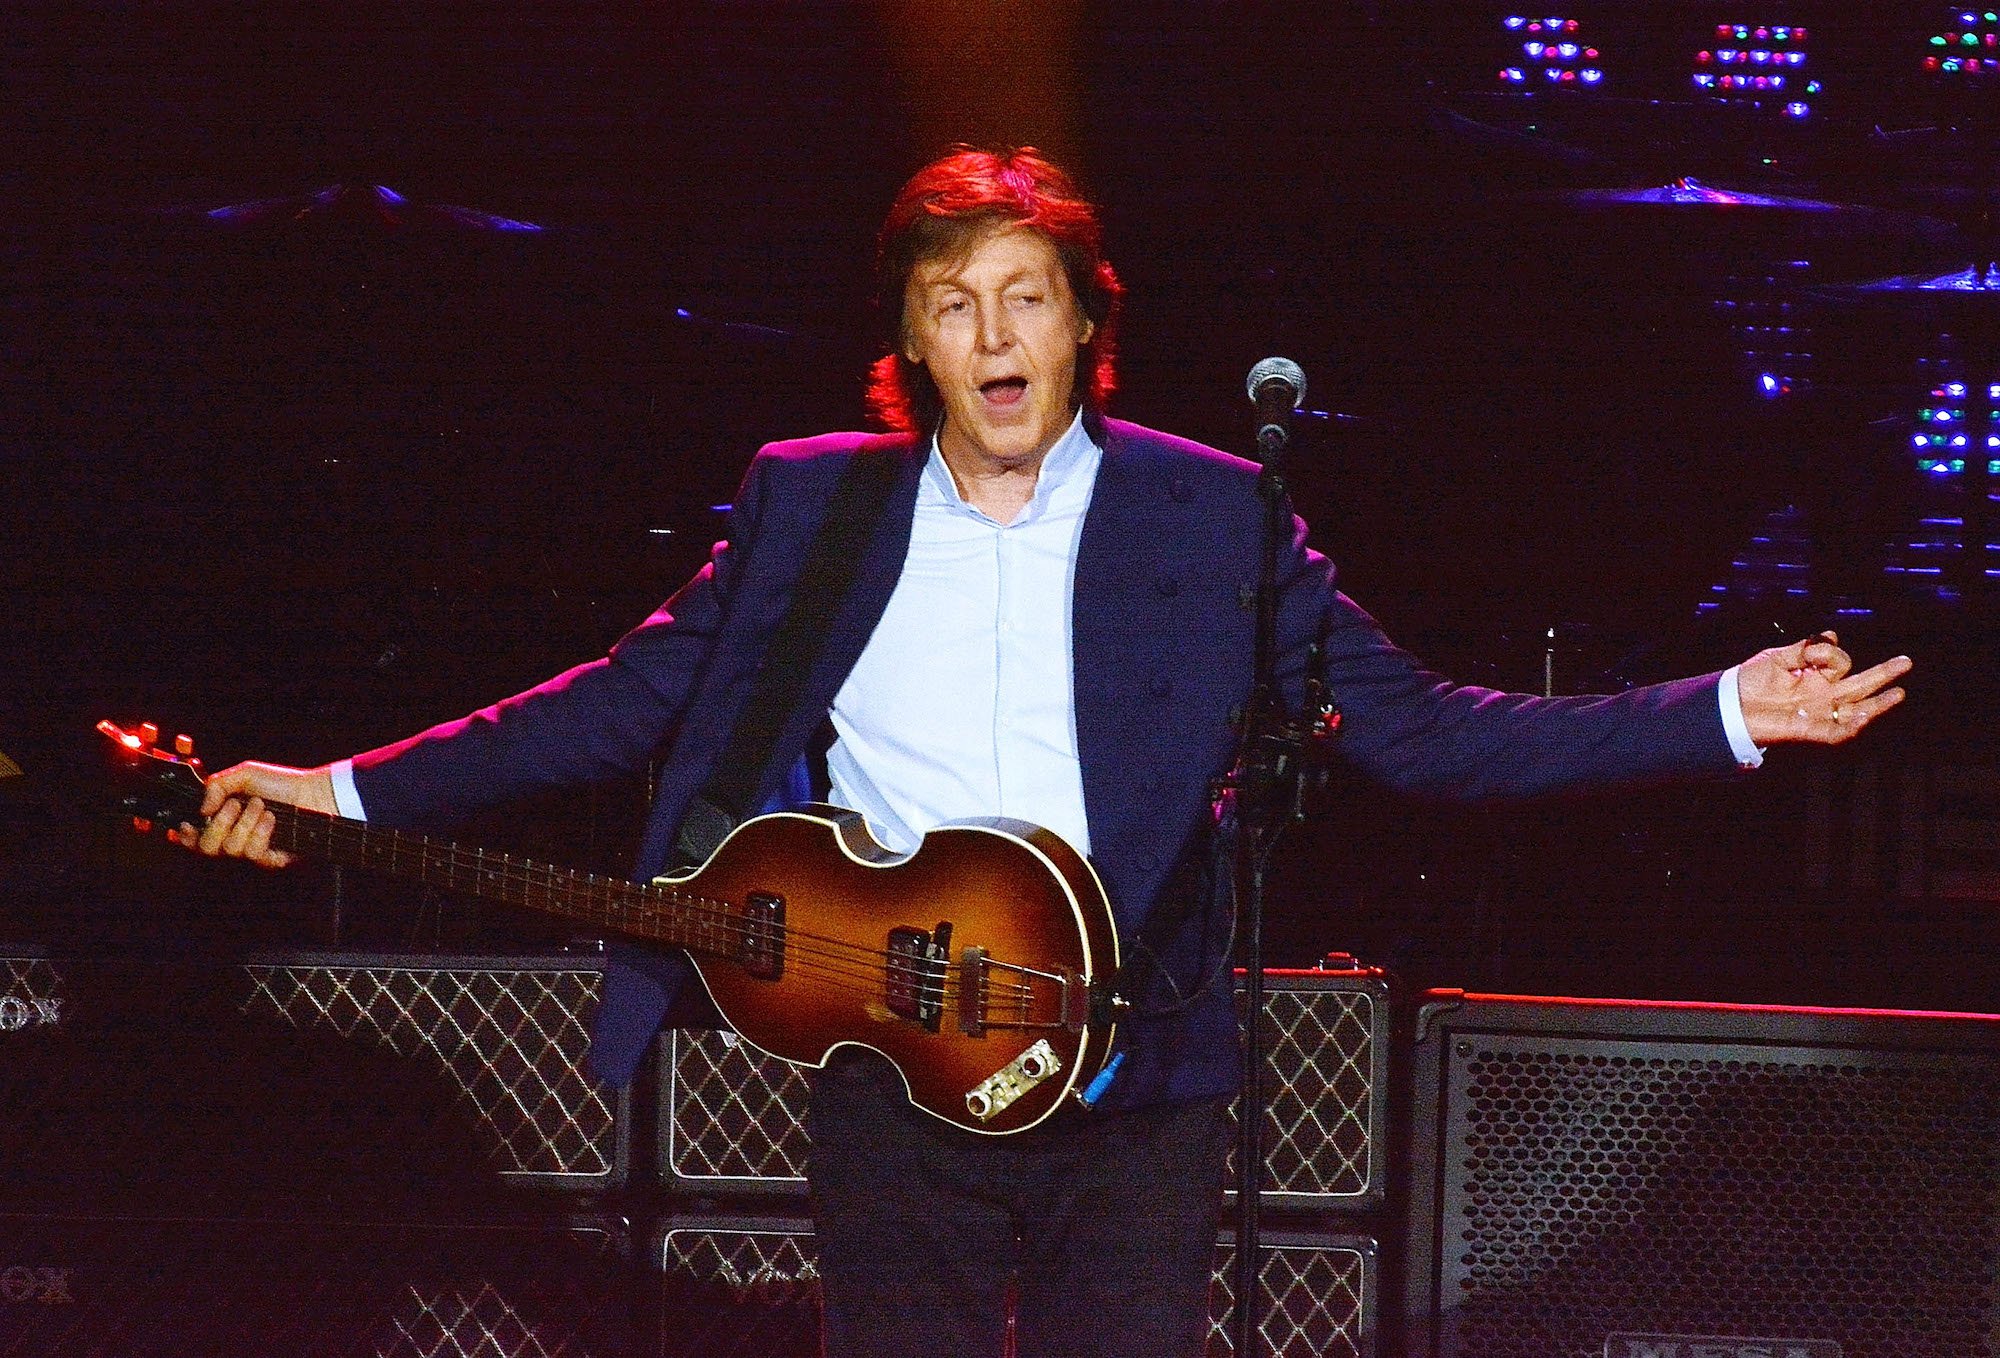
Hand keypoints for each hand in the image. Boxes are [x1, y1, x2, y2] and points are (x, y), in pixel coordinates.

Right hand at [169, 761, 336, 868]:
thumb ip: (216, 786)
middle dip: (220, 824)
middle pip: (206, 848)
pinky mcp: (270, 860)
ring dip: (246, 824)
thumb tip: (202, 810)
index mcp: (222, 820)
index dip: (184, 837)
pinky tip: (272, 819)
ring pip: (231, 849)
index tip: (186, 826)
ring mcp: (252, 851)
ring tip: (263, 808)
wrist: (313, 793)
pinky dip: (261, 833)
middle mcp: (233, 838)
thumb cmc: (280, 783)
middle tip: (236, 805)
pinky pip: (254, 854)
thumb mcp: (244, 775)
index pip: (192, 839)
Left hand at [1735, 632, 1911, 747]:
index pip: (1840, 663)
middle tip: (1906, 662)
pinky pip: (1835, 732)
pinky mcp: (1808, 730)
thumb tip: (1831, 635)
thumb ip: (1805, 649)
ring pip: (1856, 710)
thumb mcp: (1777, 658)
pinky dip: (1849, 727)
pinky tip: (1863, 717)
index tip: (1811, 653)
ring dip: (1877, 704)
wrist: (1728, 706)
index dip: (1832, 655)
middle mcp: (1823, 695)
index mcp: (1817, 676)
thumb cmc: (1750, 681)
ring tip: (1899, 694)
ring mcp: (1818, 713)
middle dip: (1883, 674)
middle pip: (1859, 685)